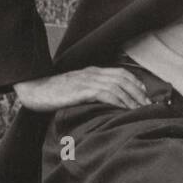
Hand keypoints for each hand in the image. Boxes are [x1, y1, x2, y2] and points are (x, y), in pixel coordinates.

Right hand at [13, 67, 150, 112]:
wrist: (33, 89)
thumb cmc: (53, 93)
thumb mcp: (75, 89)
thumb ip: (90, 92)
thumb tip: (105, 104)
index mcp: (92, 71)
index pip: (121, 73)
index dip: (136, 83)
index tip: (145, 96)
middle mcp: (92, 73)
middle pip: (123, 79)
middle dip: (139, 93)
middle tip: (149, 107)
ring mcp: (87, 81)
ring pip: (118, 86)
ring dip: (132, 99)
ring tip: (141, 111)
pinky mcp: (82, 90)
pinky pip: (106, 94)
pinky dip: (119, 102)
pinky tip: (125, 110)